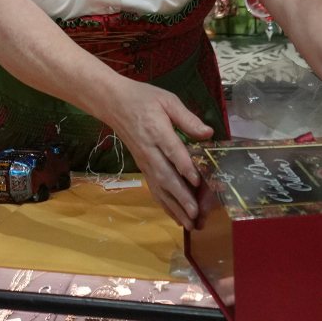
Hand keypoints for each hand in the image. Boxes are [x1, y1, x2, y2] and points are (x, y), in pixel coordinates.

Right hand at [96, 78, 213, 227]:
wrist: (113, 103)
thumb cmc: (143, 98)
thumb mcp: (167, 100)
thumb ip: (187, 118)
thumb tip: (208, 133)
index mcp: (157, 131)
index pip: (172, 152)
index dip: (185, 167)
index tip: (197, 182)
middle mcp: (149, 151)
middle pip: (165, 176)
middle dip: (180, 196)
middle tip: (195, 213)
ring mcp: (144, 162)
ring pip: (159, 188)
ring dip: (174, 207)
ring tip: (189, 223)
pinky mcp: (142, 167)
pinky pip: (154, 189)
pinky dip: (164, 205)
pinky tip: (176, 217)